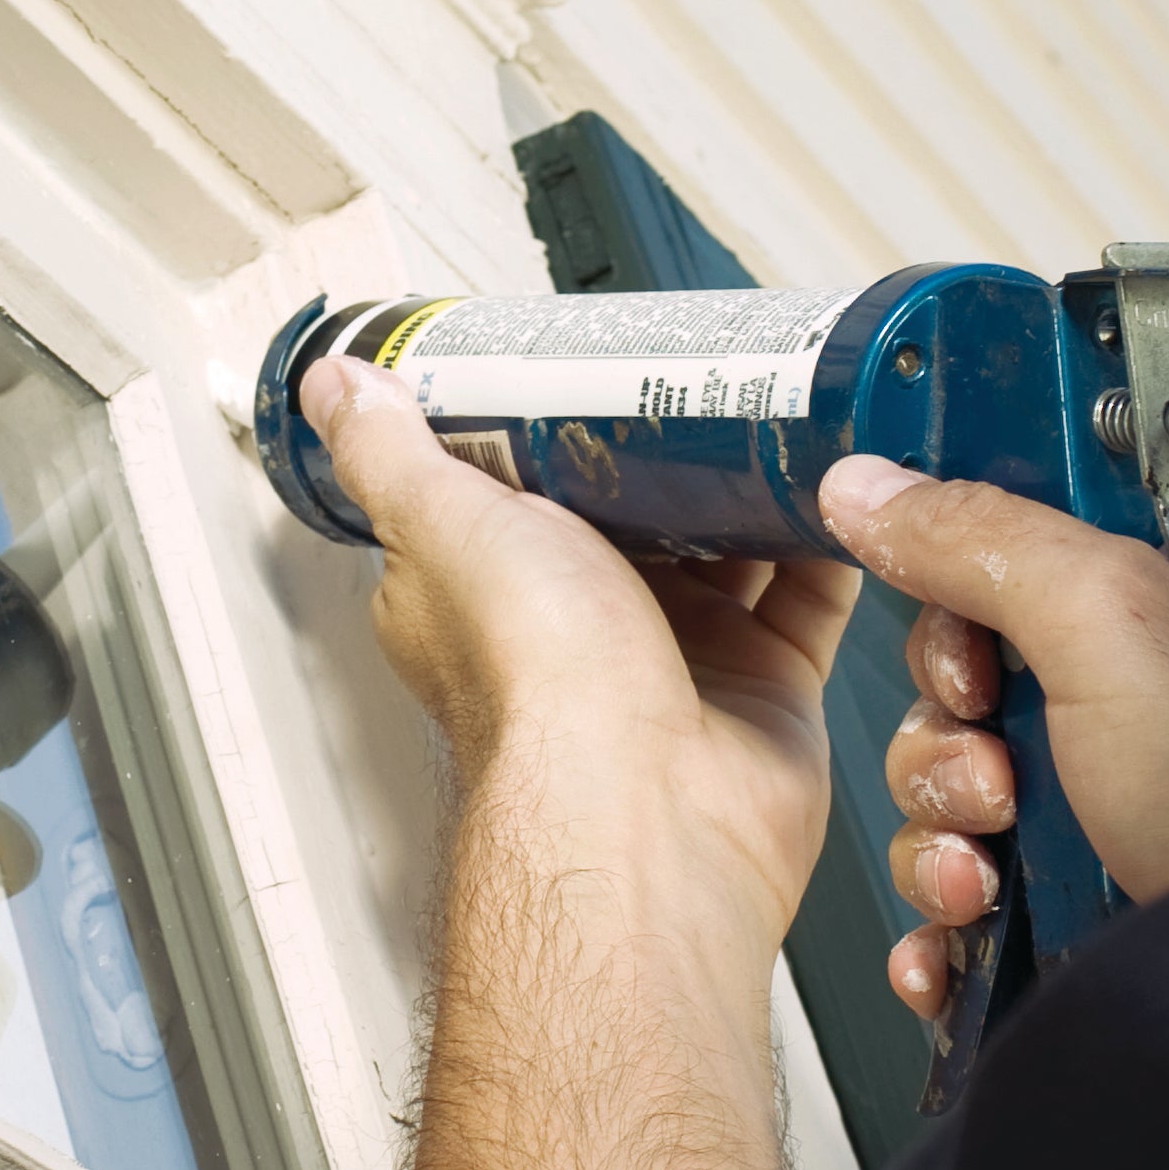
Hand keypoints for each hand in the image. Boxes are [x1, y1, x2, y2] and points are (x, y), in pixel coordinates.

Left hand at [299, 353, 851, 962]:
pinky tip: (835, 484)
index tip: (587, 359)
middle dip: (668, 446)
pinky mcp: (761, 684)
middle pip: (631, 512)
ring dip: (752, 483)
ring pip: (727, 545)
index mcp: (488, 592)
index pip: (509, 488)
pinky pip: (807, 595)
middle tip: (703, 366)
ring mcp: (676, 658)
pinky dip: (825, 540)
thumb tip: (333, 388)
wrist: (648, 811)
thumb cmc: (535, 692)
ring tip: (778, 406)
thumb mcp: (443, 525)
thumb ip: (388, 453)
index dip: (545, 425)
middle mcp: (577, 631)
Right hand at [816, 458, 1168, 1022]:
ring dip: (937, 845)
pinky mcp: (1085, 913)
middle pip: (962, 696)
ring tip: (985, 882)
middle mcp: (1142, 706)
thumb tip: (870, 484)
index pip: (1011, 564)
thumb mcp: (1117, 621)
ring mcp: (1114, 815)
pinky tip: (955, 945)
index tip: (972, 661)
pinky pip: (968, 909)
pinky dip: (943, 930)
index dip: (959, 614)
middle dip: (945, 750)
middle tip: (999, 783)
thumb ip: (987, 539)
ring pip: (953, 806)